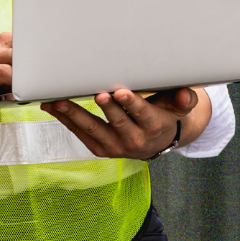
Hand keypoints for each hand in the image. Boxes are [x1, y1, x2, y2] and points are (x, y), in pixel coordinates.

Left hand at [41, 87, 197, 159]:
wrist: (155, 142)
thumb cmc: (164, 115)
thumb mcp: (178, 108)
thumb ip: (183, 100)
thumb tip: (187, 95)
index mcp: (152, 126)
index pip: (142, 114)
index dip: (131, 104)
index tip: (121, 92)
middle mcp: (132, 139)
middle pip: (116, 122)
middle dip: (105, 109)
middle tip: (96, 94)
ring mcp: (114, 146)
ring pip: (92, 129)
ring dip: (74, 115)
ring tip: (59, 102)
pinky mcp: (99, 148)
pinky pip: (80, 133)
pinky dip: (65, 119)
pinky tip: (53, 106)